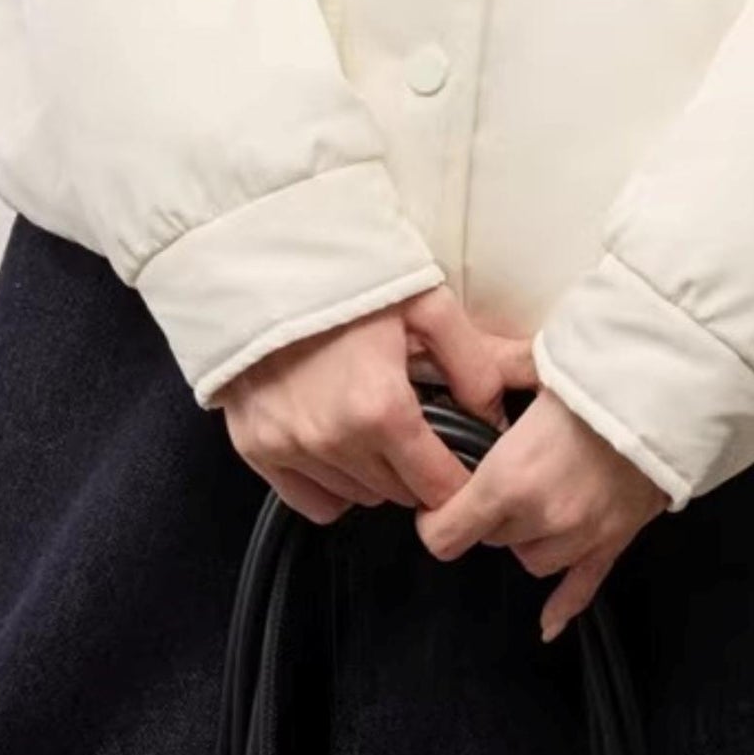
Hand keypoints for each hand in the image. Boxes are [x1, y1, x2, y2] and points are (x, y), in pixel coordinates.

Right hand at [213, 285, 536, 524]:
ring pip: (359, 496)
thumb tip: (497, 413)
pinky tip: (339, 440)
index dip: (460, 477)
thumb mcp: (426, 302)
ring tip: (375, 420)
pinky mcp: (256, 448)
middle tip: (419, 424)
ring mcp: (290, 448)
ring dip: (376, 473)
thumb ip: (474, 362)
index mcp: (381, 408)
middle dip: (419, 468)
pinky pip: (312, 499)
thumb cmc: (346, 275)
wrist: (265, 256)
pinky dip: (332, 482)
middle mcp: (334, 440)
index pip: (439, 488)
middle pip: (400, 494)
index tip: (463, 460)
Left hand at [415, 386, 669, 642]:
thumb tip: (457, 379)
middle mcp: (541, 518)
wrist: (668, 389)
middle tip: (496, 478)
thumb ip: (490, 379)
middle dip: (487, 514)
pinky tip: (548, 627)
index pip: (446, 533)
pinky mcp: (613, 542)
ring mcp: (580, 537)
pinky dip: (564, 608)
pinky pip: (582, 587)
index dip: (433, 519)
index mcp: (509, 478)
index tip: (435, 500)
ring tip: (535, 501)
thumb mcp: (533, 366)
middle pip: (491, 540)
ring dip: (526, 538)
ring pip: (531, 560)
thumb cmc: (598, 373)